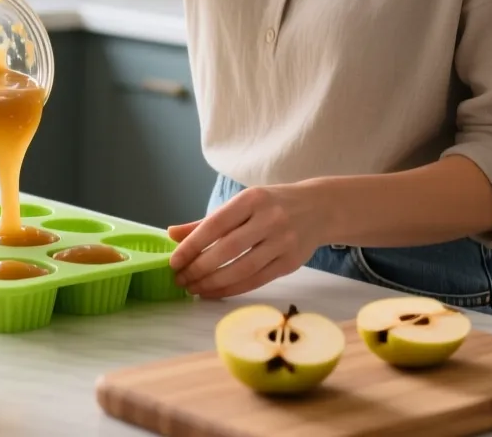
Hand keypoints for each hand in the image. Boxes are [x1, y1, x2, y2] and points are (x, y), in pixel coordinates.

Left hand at [166, 183, 324, 299]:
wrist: (319, 209)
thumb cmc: (271, 205)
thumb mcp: (241, 204)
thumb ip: (206, 221)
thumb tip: (172, 235)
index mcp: (251, 199)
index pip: (215, 225)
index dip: (191, 245)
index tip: (174, 261)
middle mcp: (269, 219)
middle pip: (228, 249)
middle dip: (199, 268)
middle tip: (180, 280)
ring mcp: (283, 242)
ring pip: (242, 269)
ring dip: (214, 283)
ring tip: (194, 289)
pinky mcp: (291, 263)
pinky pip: (257, 281)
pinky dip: (232, 289)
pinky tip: (215, 292)